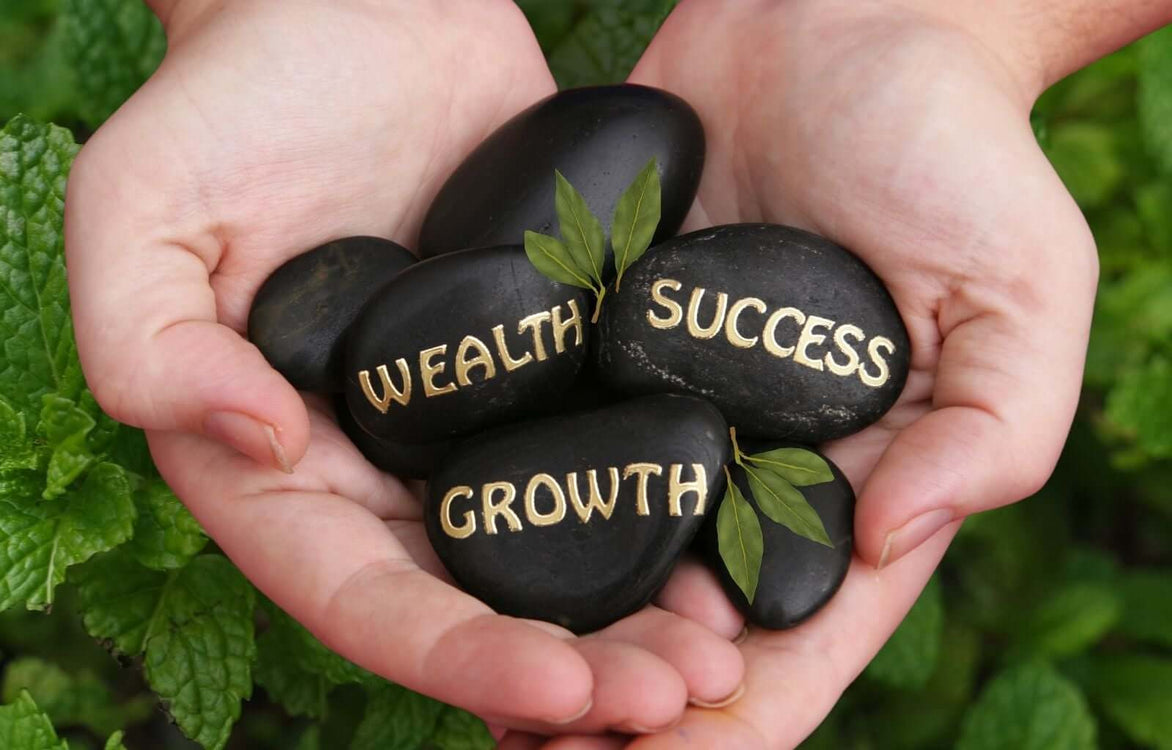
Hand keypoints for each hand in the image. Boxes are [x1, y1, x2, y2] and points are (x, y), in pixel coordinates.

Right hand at [64, 0, 744, 733]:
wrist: (346, 0)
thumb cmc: (222, 95)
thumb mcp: (130, 208)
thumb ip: (139, 344)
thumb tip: (259, 440)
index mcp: (273, 463)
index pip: (356, 595)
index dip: (452, 656)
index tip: (561, 689)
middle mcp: (371, 464)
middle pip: (472, 601)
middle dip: (573, 667)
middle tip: (684, 694)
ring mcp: (465, 416)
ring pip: (553, 546)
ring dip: (638, 611)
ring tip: (729, 650)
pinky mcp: (543, 357)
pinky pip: (605, 445)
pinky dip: (670, 502)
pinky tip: (748, 532)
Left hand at [504, 0, 1107, 744]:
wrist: (839, 16)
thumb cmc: (954, 147)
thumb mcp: (1019, 289)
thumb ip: (990, 427)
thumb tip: (889, 541)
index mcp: (853, 485)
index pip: (792, 640)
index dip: (729, 722)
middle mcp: (747, 467)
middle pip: (674, 622)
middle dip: (614, 706)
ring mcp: (661, 410)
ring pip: (592, 552)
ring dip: (539, 634)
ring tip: (471, 695)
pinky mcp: (592, 343)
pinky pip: (540, 438)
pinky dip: (498, 509)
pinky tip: (434, 559)